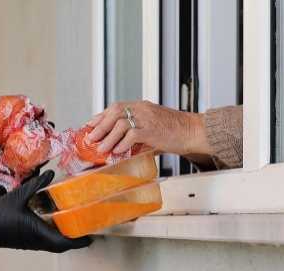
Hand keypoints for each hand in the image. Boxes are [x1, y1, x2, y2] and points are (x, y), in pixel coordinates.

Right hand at [0, 171, 91, 252]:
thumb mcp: (18, 196)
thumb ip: (36, 185)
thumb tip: (51, 173)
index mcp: (38, 232)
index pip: (65, 242)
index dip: (79, 241)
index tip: (91, 237)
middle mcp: (37, 241)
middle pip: (62, 245)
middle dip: (75, 240)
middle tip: (86, 229)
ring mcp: (31, 242)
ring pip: (53, 244)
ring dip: (64, 238)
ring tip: (74, 224)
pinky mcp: (25, 241)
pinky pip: (45, 241)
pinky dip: (54, 235)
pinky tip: (54, 223)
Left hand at [84, 100, 211, 157]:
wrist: (193, 131)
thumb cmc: (174, 131)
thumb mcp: (151, 129)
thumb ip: (135, 135)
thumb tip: (119, 147)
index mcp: (141, 106)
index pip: (116, 107)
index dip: (101, 116)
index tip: (90, 126)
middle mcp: (142, 109)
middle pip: (114, 112)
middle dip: (100, 126)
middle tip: (91, 138)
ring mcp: (147, 118)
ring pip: (120, 124)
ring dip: (108, 138)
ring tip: (101, 149)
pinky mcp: (152, 130)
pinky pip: (132, 134)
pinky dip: (122, 144)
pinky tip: (118, 151)